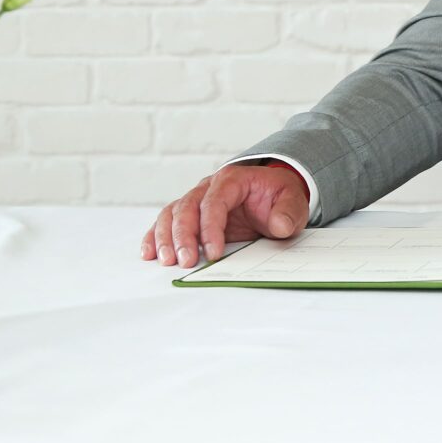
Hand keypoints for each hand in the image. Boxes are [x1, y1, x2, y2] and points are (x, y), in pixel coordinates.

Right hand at [140, 161, 307, 267]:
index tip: (213, 253)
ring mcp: (196, 200)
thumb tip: (280, 225)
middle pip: (187, 208)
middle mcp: (208, 187)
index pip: (214, 202)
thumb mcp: (293, 201)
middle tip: (185, 262)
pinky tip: (149, 253)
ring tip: (166, 260)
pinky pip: (166, 222)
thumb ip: (289, 212)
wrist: (273, 194)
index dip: (211, 228)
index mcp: (232, 180)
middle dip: (183, 236)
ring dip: (165, 238)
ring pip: (171, 214)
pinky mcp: (190, 215)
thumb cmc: (279, 197)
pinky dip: (155, 236)